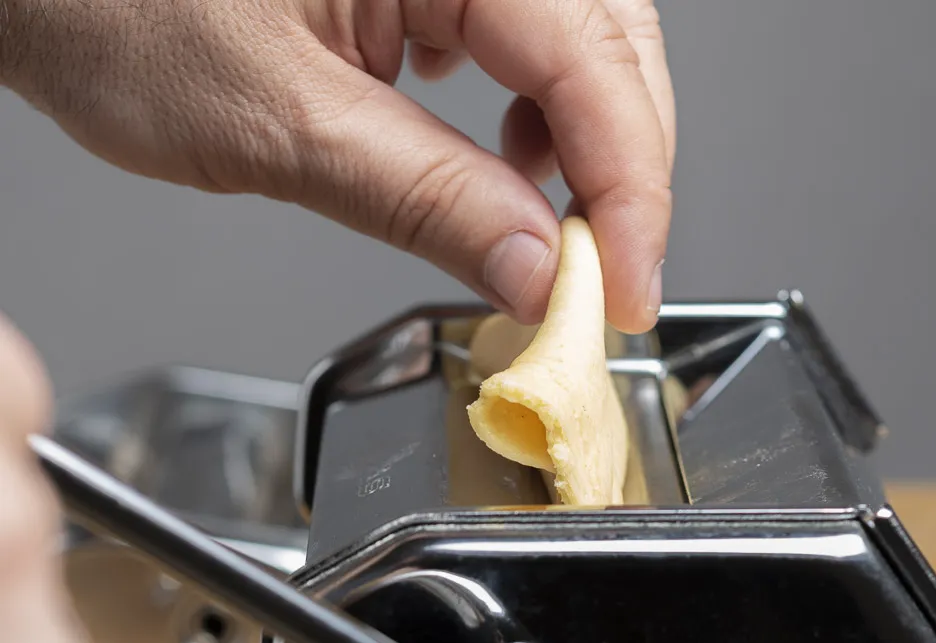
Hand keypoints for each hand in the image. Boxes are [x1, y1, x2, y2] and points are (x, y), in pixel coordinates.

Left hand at [0, 0, 673, 332]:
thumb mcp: (281, 125)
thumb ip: (429, 202)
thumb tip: (536, 273)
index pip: (593, 66)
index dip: (629, 196)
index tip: (623, 294)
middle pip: (615, 47)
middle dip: (622, 178)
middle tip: (601, 281)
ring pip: (587, 41)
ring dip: (589, 146)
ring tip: (550, 225)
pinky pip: (530, 29)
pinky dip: (540, 111)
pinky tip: (510, 158)